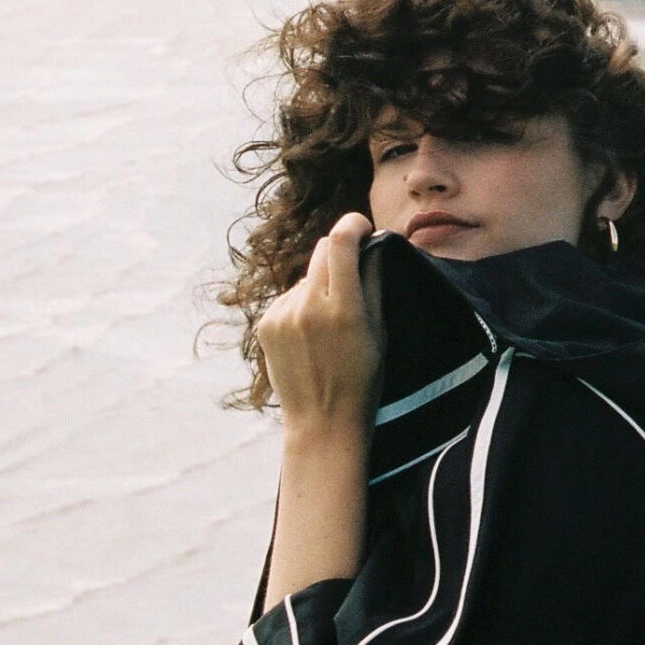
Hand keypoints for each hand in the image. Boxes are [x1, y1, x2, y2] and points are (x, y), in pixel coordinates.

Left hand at [257, 212, 385, 438]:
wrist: (322, 421)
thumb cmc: (362, 378)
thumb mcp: (379, 330)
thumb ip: (373, 282)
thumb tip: (374, 244)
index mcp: (343, 308)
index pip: (340, 241)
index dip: (353, 224)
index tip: (363, 227)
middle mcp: (308, 306)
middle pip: (322, 251)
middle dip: (340, 253)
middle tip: (353, 274)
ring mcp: (282, 315)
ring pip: (305, 276)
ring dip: (319, 284)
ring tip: (330, 322)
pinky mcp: (265, 324)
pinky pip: (288, 297)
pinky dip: (301, 305)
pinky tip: (310, 334)